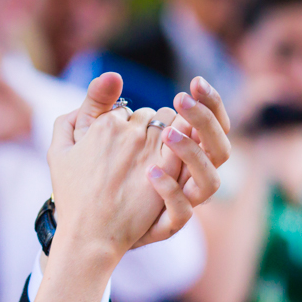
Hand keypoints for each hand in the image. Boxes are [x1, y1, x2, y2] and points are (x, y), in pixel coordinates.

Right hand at [47, 95, 179, 264]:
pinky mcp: (167, 169)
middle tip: (141, 154)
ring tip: (158, 158)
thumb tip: (114, 75)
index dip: (126, 127)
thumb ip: (81, 110)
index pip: (127, 112)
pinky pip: (182, 143)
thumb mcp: (60, 149)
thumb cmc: (72, 195)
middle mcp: (129, 132)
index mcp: (104, 124)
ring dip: (169, 136)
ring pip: (171, 126)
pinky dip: (181, 146)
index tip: (122, 146)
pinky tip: (173, 160)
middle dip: (149, 130)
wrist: (90, 234)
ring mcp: (150, 150)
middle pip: (152, 116)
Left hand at [70, 74, 231, 216]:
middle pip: (221, 148)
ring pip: (210, 182)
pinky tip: (151, 173)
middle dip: (208, 121)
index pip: (213, 123)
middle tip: (183, 100)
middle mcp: (187, 177)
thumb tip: (112, 75)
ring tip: (168, 136)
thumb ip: (100, 106)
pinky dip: (170, 192)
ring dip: (193, 156)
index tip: (195, 83)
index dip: (210, 102)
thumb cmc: (90, 175)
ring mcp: (179, 202)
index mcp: (180, 151)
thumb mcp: (89, 136)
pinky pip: (181, 214)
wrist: (81, 225)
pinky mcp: (165, 226)